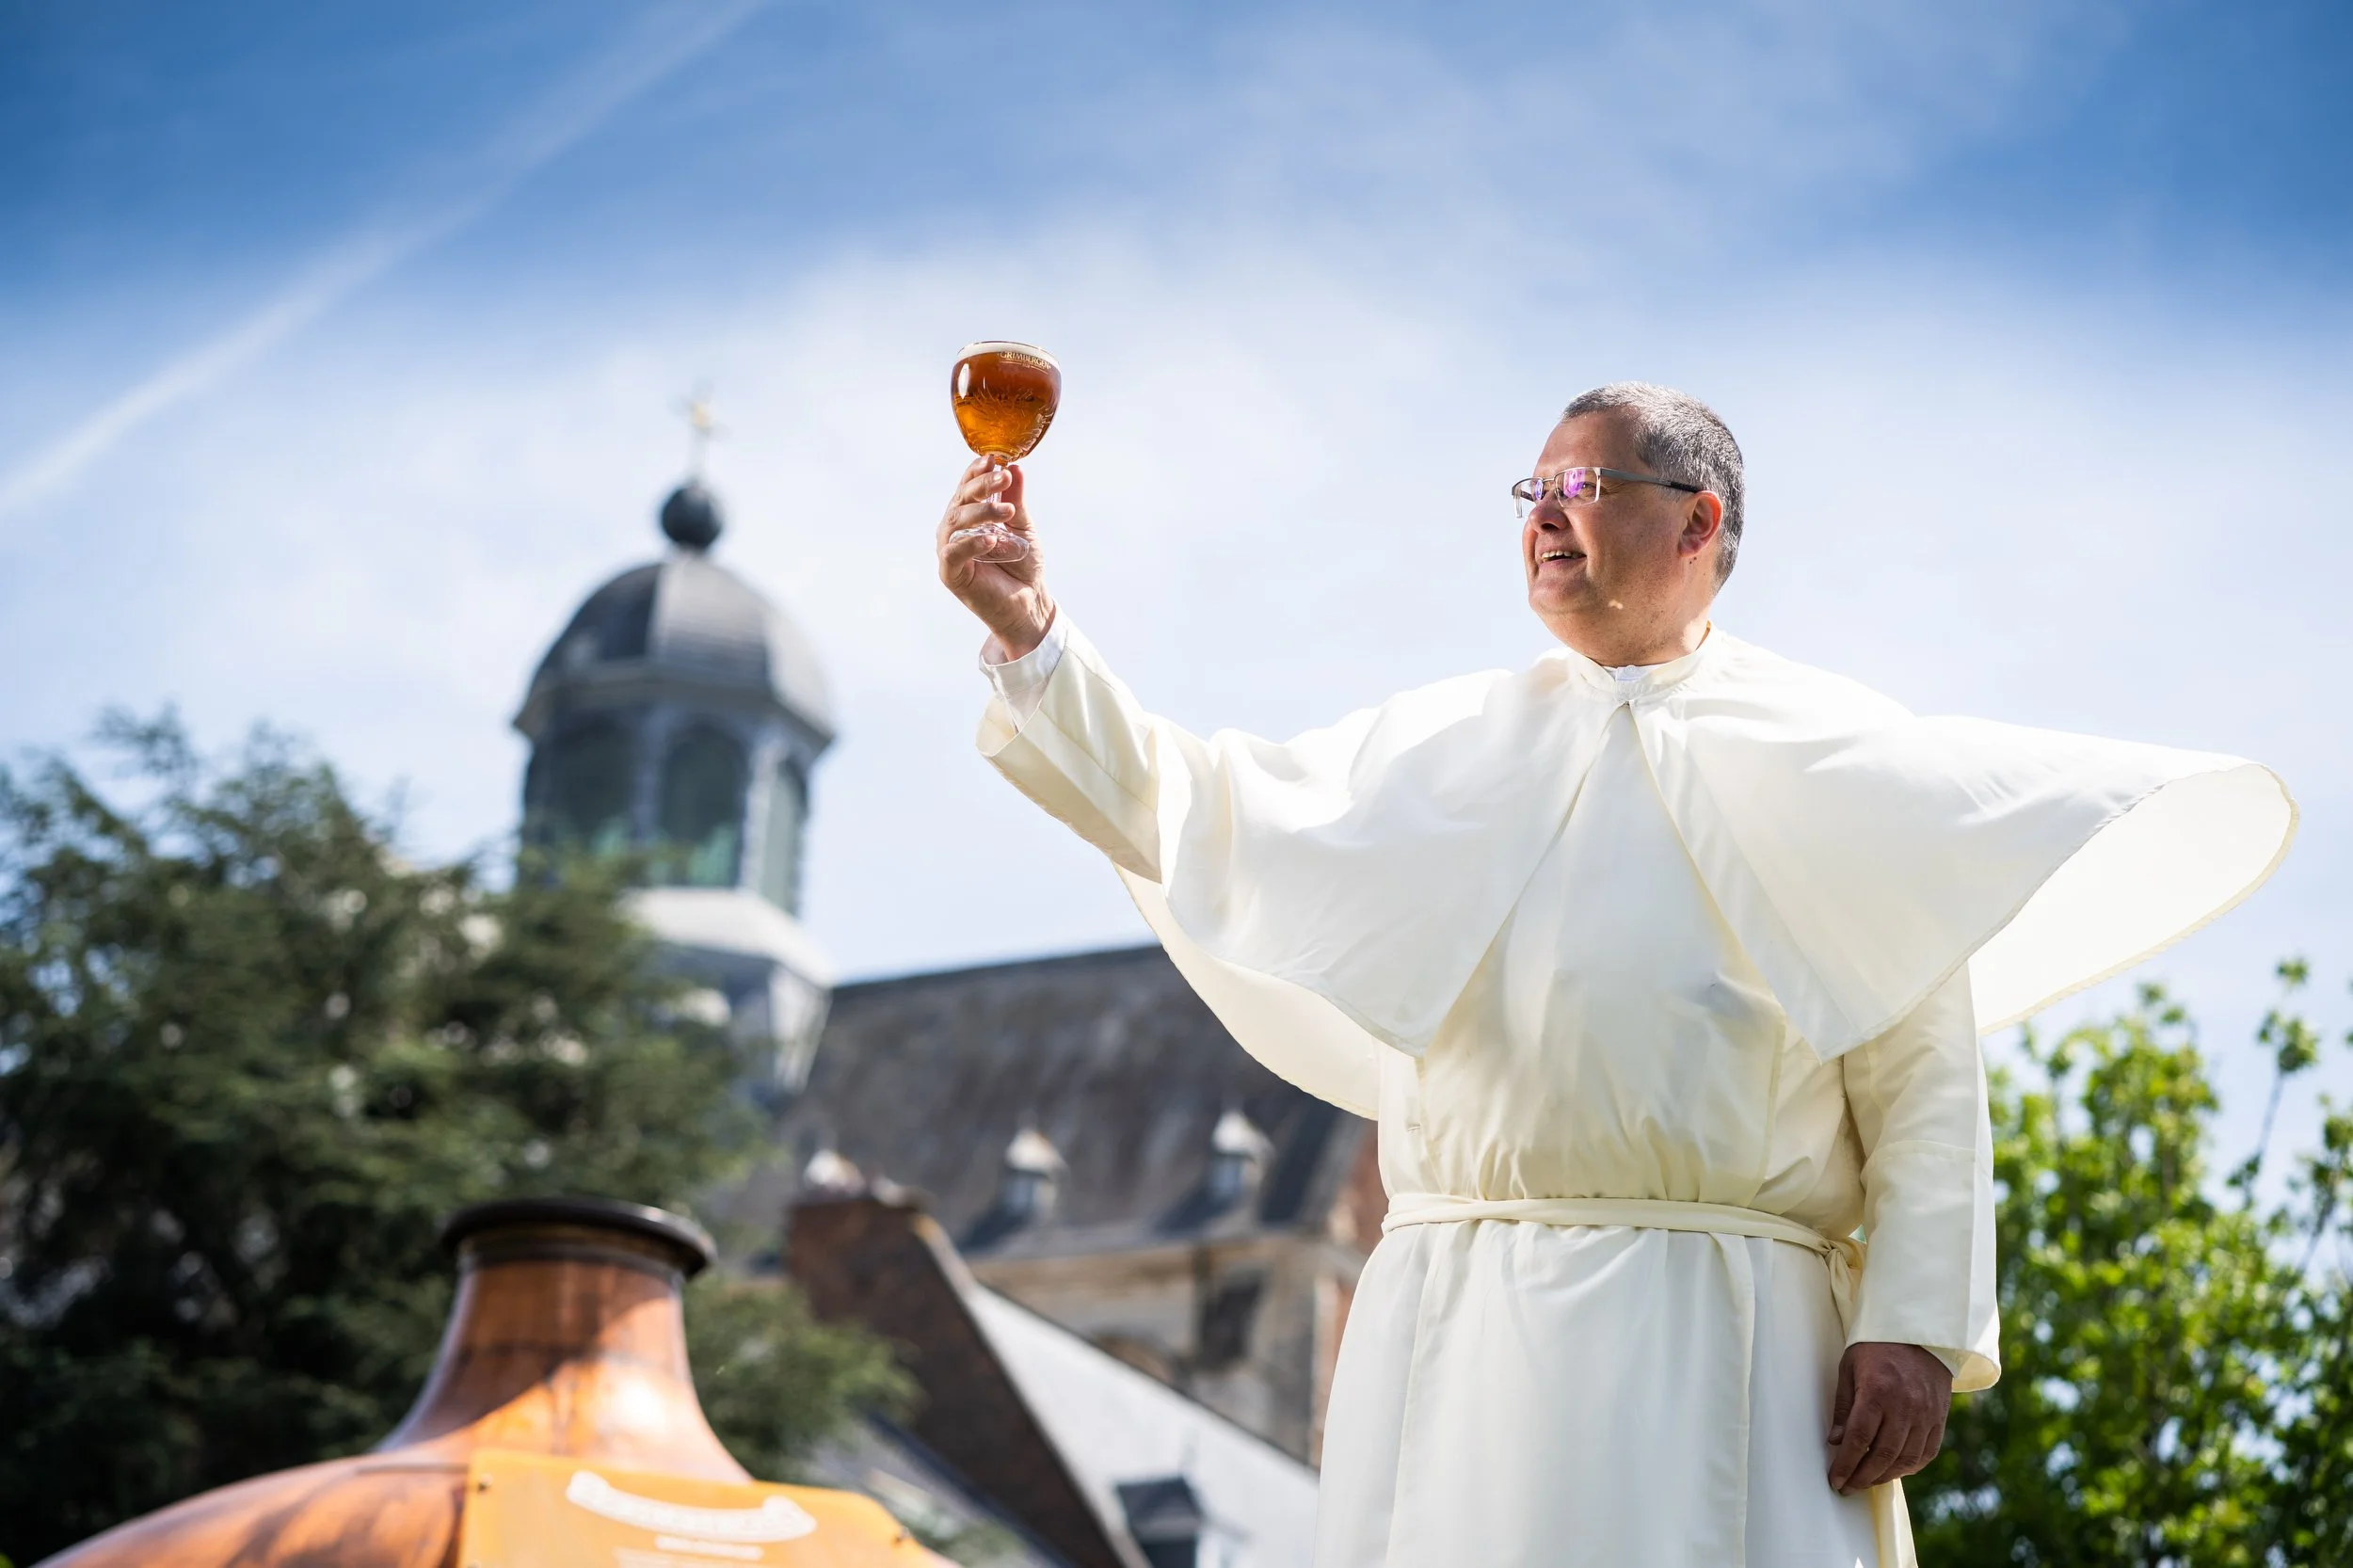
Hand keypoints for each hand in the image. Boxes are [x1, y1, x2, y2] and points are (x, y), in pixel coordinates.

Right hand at [937, 455, 1054, 659]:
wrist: (1028, 602)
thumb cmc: (1022, 564)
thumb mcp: (1022, 527)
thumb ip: (1015, 500)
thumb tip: (1015, 467)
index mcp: (969, 515)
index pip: (967, 487)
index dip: (977, 471)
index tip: (994, 459)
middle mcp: (954, 529)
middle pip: (961, 500)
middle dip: (982, 486)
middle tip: (1004, 478)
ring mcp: (950, 550)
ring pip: (956, 521)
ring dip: (981, 512)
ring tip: (1006, 512)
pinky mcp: (950, 573)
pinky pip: (953, 552)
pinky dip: (971, 543)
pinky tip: (991, 539)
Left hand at [1826, 1341, 1950, 1494]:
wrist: (1919, 1331)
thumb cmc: (1876, 1347)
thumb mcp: (1849, 1368)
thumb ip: (1843, 1406)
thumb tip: (1835, 1441)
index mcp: (1877, 1391)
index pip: (1859, 1438)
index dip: (1846, 1464)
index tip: (1835, 1480)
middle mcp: (1904, 1406)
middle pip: (1883, 1454)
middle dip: (1862, 1477)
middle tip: (1848, 1488)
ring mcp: (1925, 1414)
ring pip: (1906, 1459)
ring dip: (1885, 1476)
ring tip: (1867, 1481)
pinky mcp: (1939, 1417)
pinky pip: (1927, 1452)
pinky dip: (1910, 1467)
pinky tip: (1894, 1471)